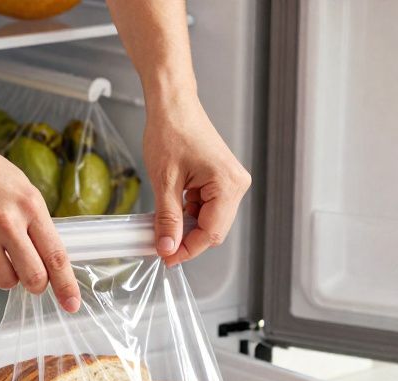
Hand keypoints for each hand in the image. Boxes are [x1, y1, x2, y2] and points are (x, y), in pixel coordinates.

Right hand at [0, 127, 80, 311]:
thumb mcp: (20, 188)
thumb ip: (35, 223)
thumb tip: (48, 260)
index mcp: (30, 205)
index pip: (56, 256)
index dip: (66, 285)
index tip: (72, 304)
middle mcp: (7, 222)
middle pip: (34, 278)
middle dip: (36, 285)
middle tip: (32, 279)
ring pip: (5, 281)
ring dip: (7, 274)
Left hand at [144, 97, 250, 266]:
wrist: (173, 104)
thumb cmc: (171, 130)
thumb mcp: (164, 181)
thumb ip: (168, 219)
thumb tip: (167, 248)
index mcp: (228, 184)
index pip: (212, 233)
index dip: (188, 250)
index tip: (166, 258)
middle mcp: (236, 184)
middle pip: (214, 230)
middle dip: (187, 240)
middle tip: (160, 246)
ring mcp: (230, 182)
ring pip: (209, 221)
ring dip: (186, 227)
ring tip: (163, 224)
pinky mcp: (221, 180)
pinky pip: (207, 208)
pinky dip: (189, 214)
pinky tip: (172, 210)